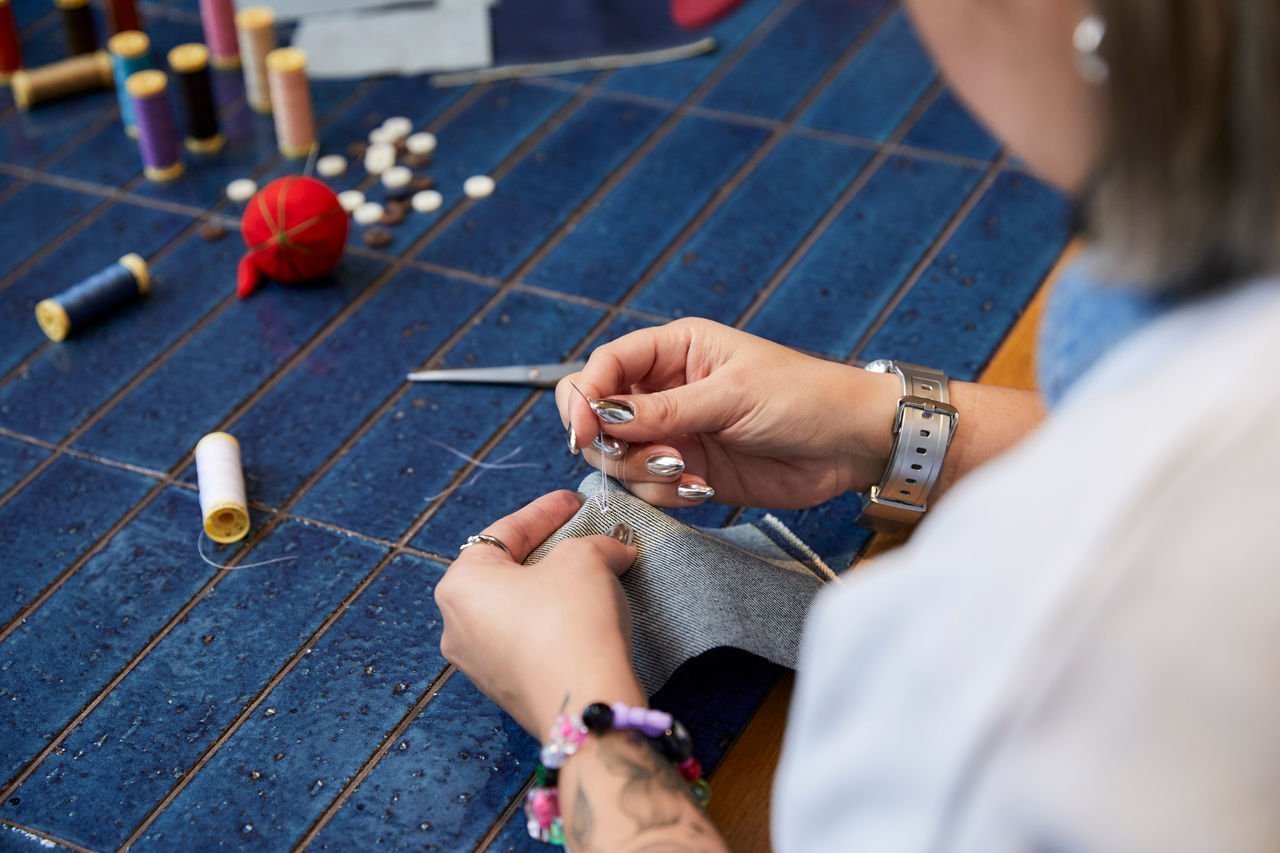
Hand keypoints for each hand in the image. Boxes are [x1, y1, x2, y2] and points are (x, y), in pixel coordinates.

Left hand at [435, 490, 645, 736]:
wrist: (585, 705)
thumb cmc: (571, 620)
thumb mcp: (585, 559)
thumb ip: (595, 543)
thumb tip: (614, 551)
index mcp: (460, 584)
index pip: (505, 532)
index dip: (545, 511)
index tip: (575, 502)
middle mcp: (456, 624)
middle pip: (507, 572)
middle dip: (548, 551)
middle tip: (583, 534)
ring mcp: (477, 663)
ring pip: (518, 609)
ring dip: (553, 588)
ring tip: (593, 572)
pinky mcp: (506, 690)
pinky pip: (527, 640)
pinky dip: (554, 621)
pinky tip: (587, 612)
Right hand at [557, 318, 901, 508]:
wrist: (851, 444)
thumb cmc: (803, 397)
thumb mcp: (730, 395)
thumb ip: (663, 409)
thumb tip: (599, 415)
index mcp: (674, 349)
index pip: (604, 366)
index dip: (584, 397)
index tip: (584, 432)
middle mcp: (665, 390)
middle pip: (598, 416)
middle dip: (611, 442)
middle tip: (651, 455)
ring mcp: (674, 432)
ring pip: (618, 458)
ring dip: (643, 472)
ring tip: (686, 472)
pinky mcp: (687, 470)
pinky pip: (649, 488)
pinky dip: (665, 494)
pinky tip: (702, 488)